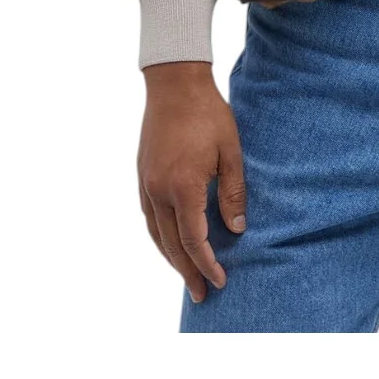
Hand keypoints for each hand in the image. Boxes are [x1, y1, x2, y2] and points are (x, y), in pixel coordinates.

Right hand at [138, 61, 245, 303]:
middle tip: (202, 295)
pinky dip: (159, 236)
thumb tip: (236, 229)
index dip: (207, 264)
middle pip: (171, 245)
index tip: (220, 281)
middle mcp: (159, 190)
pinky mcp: (142, 174)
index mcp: (183, 187)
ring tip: (186, 275)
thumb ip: (233, 192)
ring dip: (171, 258)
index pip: (194, 240)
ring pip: (156, 234)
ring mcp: (146, 183)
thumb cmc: (208, 114)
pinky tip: (169, 242)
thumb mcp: (231, 152)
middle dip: (188, 271)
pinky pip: (149, 216)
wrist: (175, 83)